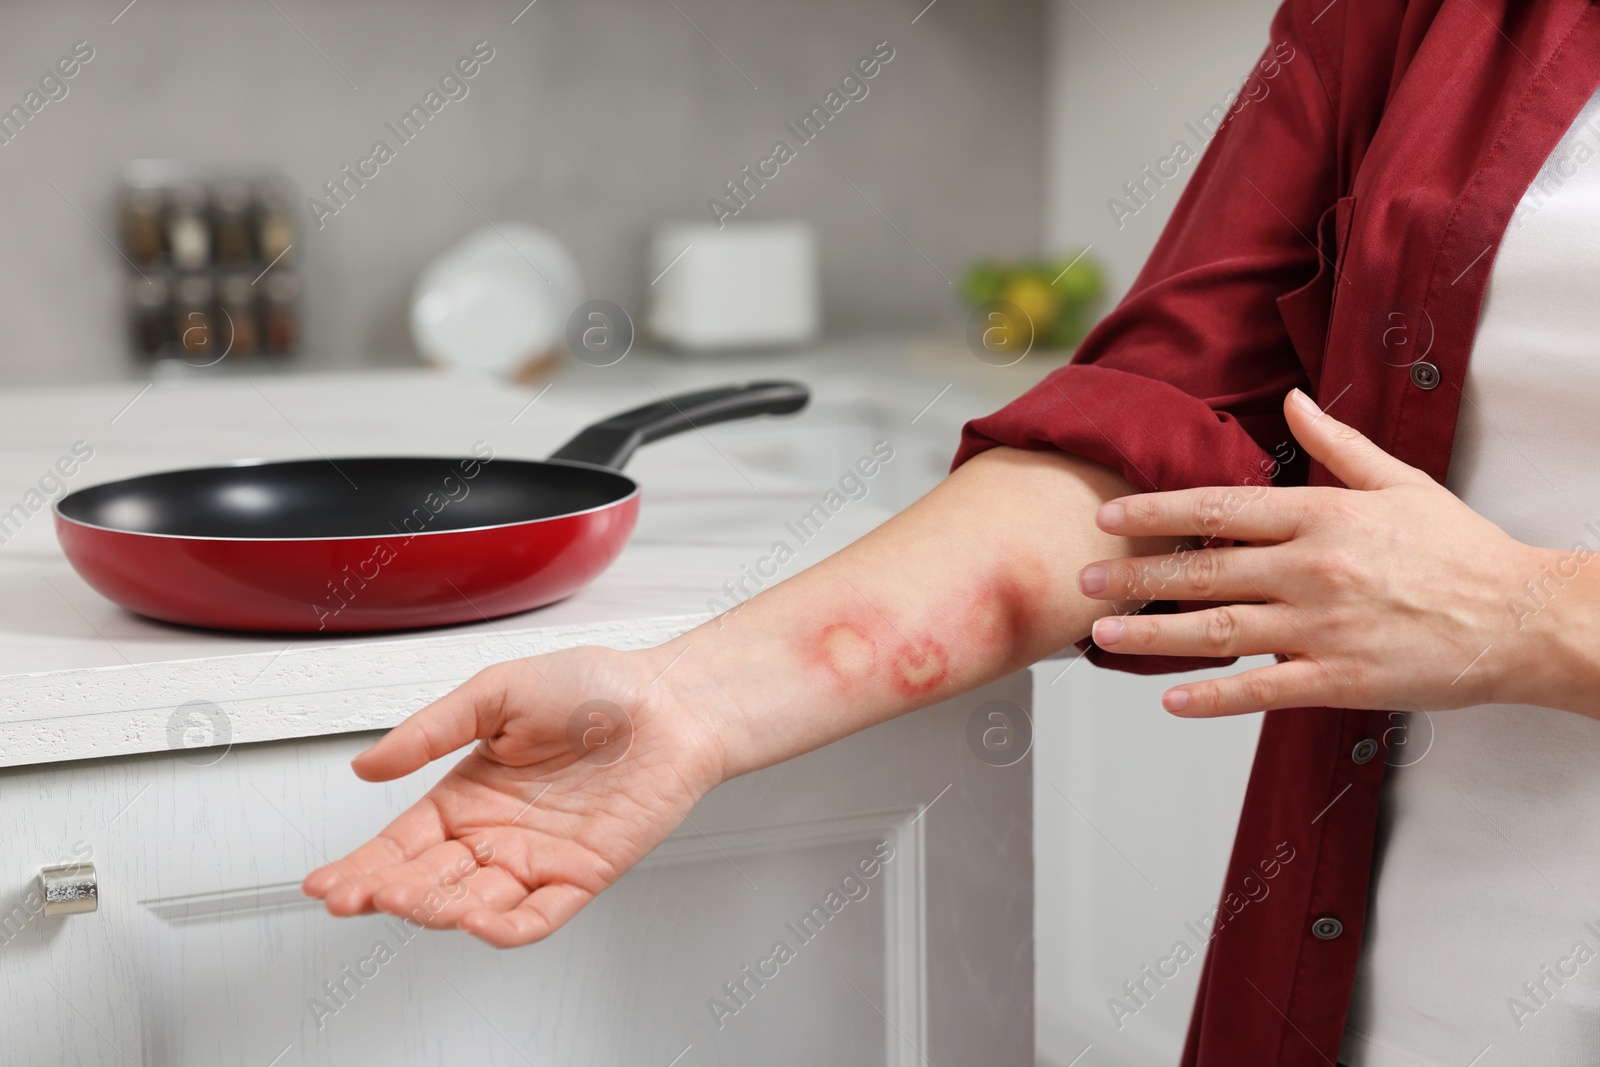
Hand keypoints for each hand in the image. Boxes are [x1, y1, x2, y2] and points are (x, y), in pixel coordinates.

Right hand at [301, 643, 723, 947]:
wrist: (669, 698)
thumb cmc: (596, 686)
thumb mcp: (497, 690)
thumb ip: (431, 730)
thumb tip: (367, 764)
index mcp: (469, 793)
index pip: (400, 843)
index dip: (361, 865)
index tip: (326, 882)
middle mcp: (497, 833)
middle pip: (427, 878)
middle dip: (386, 892)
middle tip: (354, 896)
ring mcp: (538, 858)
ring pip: (474, 902)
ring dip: (438, 908)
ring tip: (408, 899)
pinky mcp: (582, 875)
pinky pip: (538, 915)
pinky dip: (506, 926)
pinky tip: (475, 920)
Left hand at [1076, 388, 1579, 716]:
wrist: (1523, 618)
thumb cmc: (1460, 549)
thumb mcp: (1400, 481)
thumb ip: (1336, 444)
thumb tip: (1291, 402)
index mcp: (1324, 515)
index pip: (1220, 506)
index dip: (1157, 511)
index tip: (1110, 517)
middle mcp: (1315, 568)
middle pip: (1205, 569)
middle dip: (1136, 575)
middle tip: (1084, 580)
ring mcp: (1326, 626)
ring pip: (1220, 629)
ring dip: (1153, 635)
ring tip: (1102, 636)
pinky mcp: (1342, 678)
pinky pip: (1265, 689)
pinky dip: (1215, 698)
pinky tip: (1172, 701)